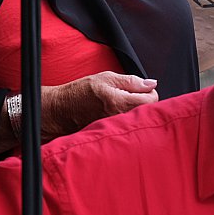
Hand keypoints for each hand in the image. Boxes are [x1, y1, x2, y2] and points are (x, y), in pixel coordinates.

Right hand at [40, 72, 158, 139]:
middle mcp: (121, 119)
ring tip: (119, 106)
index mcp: (121, 103)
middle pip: (148, 111)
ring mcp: (118, 130)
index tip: (137, 89)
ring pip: (139, 120)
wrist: (61, 111)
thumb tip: (151, 83)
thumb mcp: (106, 78)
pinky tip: (114, 116)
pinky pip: (129, 128)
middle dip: (142, 102)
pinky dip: (126, 121)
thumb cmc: (80, 93)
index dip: (147, 91)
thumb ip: (131, 81)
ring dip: (134, 111)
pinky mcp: (113, 136)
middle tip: (128, 97)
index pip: (153, 99)